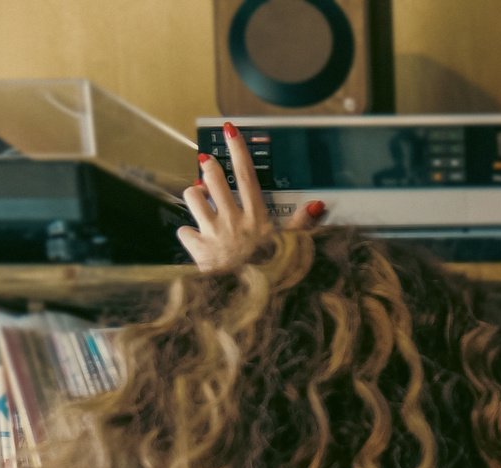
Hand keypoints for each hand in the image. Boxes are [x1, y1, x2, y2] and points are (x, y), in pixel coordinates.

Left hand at [180, 122, 324, 272]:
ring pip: (192, 196)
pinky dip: (188, 235)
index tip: (230, 130)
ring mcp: (214, 234)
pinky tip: (199, 242)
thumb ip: (300, 225)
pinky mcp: (198, 249)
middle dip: (208, 166)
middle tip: (207, 165)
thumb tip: (317, 206)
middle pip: (213, 178)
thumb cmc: (269, 274)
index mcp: (257, 218)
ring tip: (202, 205)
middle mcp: (234, 222)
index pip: (247, 176)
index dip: (239, 151)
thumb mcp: (288, 248)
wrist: (247, 304)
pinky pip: (183, 231)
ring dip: (194, 197)